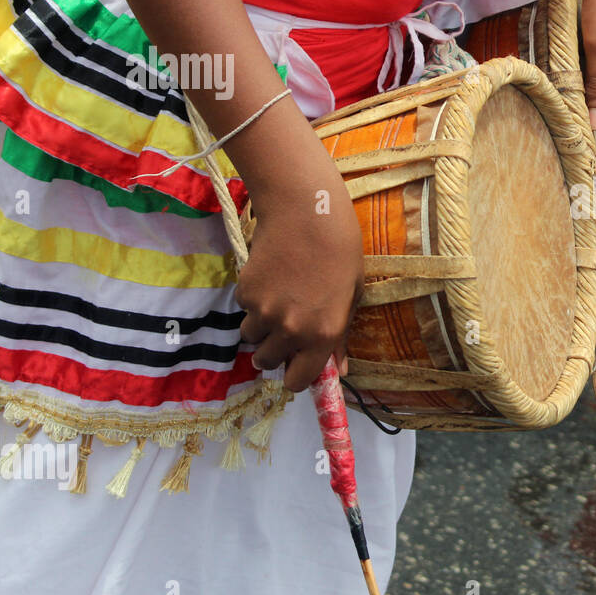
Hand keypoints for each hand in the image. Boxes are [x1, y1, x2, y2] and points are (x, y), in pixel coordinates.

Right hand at [235, 157, 363, 392]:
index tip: (296, 366)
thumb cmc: (340, 251)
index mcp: (324, 334)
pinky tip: (271, 275)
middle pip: (267, 361)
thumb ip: (341, 337)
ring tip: (280, 296)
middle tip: (286, 326)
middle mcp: (292, 330)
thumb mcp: (351, 296)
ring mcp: (265, 312)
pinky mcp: (245, 293)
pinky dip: (253, 300)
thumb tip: (339, 370)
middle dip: (275, 350)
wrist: (306, 212)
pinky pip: (244, 309)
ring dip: (262, 325)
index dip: (296, 376)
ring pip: (252, 336)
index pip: (298, 381)